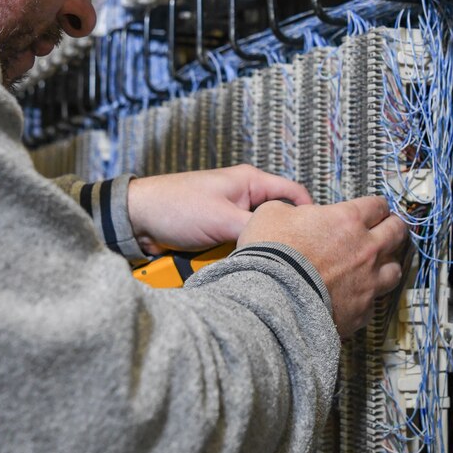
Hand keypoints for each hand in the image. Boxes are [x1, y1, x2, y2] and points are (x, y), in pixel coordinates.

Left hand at [127, 165, 312, 254]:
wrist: (135, 221)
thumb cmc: (175, 206)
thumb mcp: (222, 218)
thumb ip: (257, 230)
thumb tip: (285, 246)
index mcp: (251, 182)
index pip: (294, 193)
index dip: (309, 214)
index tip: (317, 237)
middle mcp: (244, 199)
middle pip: (276, 222)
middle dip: (277, 242)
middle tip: (286, 262)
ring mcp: (230, 218)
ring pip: (255, 240)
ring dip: (250, 254)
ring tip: (254, 267)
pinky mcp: (217, 236)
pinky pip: (236, 251)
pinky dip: (233, 261)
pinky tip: (233, 270)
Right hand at [237, 196, 408, 336]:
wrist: (271, 302)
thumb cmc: (270, 256)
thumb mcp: (272, 214)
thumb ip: (293, 210)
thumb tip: (297, 215)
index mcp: (347, 221)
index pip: (378, 205)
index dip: (377, 206)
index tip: (374, 210)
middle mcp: (365, 250)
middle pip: (397, 232)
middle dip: (394, 228)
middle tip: (389, 230)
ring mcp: (368, 282)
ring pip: (395, 270)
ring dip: (388, 265)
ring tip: (378, 266)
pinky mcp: (361, 311)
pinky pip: (373, 302)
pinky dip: (366, 298)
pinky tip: (355, 297)